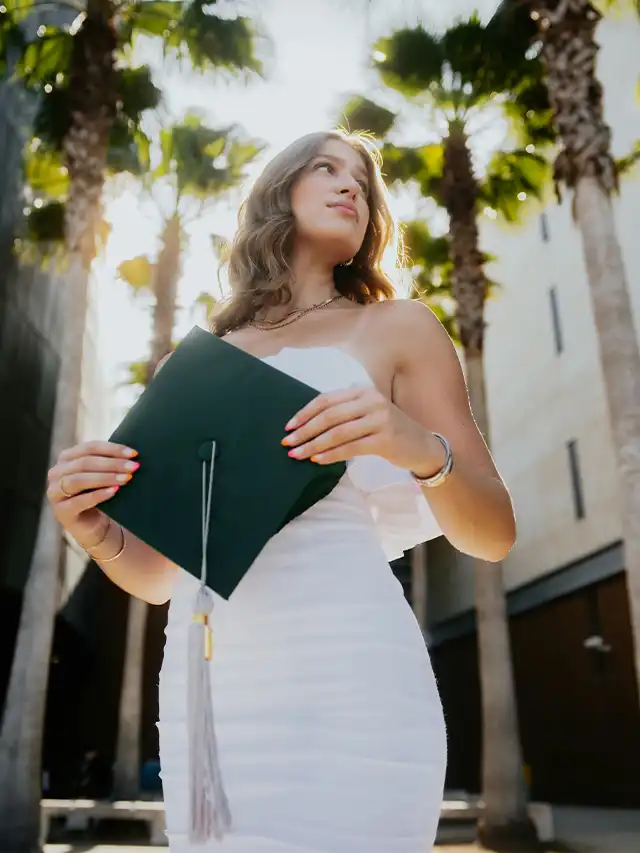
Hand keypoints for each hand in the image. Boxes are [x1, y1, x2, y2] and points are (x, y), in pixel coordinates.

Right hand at [46, 440, 139, 547]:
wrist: (97, 527)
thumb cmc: (102, 495)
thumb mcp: (105, 475)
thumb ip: (111, 461)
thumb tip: (132, 453)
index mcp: (66, 458)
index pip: (90, 447)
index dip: (112, 449)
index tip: (134, 453)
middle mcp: (56, 473)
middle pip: (84, 462)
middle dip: (112, 463)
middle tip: (134, 467)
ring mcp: (55, 493)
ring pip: (78, 480)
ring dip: (105, 478)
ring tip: (126, 478)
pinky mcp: (61, 512)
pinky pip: (78, 501)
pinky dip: (98, 495)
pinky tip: (114, 491)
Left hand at [282, 385, 445, 473]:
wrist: (422, 445)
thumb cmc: (388, 430)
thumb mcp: (367, 412)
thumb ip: (344, 411)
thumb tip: (307, 424)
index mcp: (363, 390)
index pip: (326, 399)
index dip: (304, 413)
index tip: (288, 426)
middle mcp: (371, 400)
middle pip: (329, 416)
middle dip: (304, 431)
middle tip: (288, 443)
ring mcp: (379, 419)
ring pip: (337, 433)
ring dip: (313, 445)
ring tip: (297, 455)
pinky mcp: (385, 439)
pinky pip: (350, 448)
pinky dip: (331, 455)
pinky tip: (317, 460)